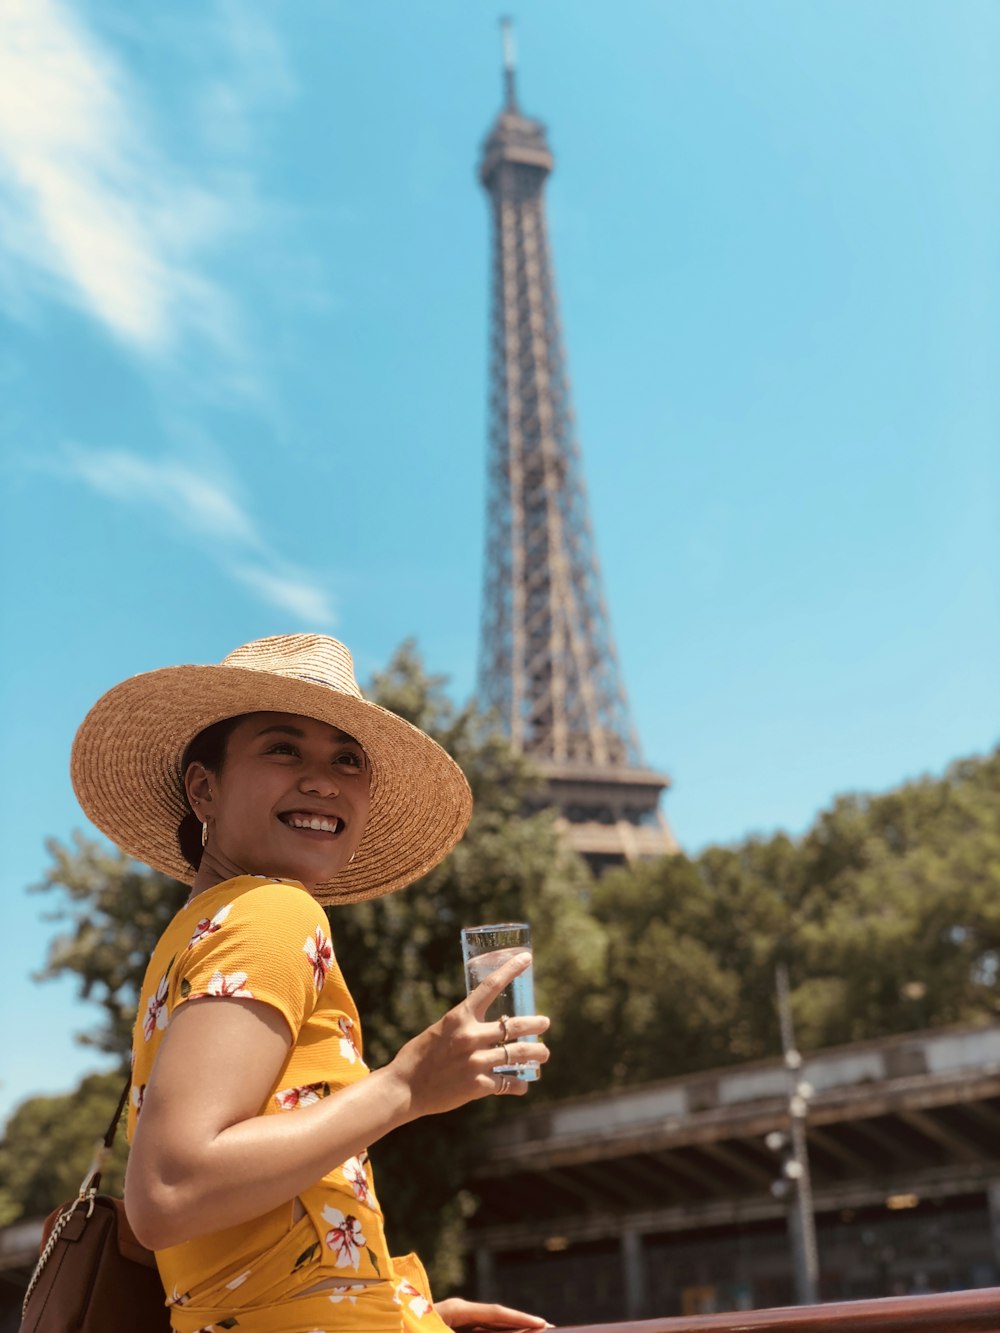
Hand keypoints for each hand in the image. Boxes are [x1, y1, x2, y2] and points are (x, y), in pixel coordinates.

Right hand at [386, 951, 549, 1117]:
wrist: (405, 1088)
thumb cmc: (420, 1056)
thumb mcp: (441, 1030)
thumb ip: (464, 1027)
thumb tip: (486, 1028)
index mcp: (460, 1016)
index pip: (491, 986)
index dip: (511, 969)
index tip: (526, 958)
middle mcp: (471, 1036)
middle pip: (514, 1026)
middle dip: (535, 1024)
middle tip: (545, 1023)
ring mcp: (476, 1061)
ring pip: (518, 1054)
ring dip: (536, 1053)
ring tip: (544, 1053)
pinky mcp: (478, 1086)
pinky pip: (507, 1083)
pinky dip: (518, 1084)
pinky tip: (523, 1085)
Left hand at [434, 1297, 552, 1330]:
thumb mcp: (442, 1332)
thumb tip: (500, 1330)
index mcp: (457, 1308)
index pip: (495, 1313)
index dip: (519, 1319)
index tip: (543, 1324)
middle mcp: (459, 1309)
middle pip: (495, 1316)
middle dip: (520, 1323)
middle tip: (547, 1328)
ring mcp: (456, 1316)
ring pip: (488, 1324)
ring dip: (509, 1329)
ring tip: (532, 1332)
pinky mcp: (452, 1325)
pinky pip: (479, 1329)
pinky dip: (494, 1332)